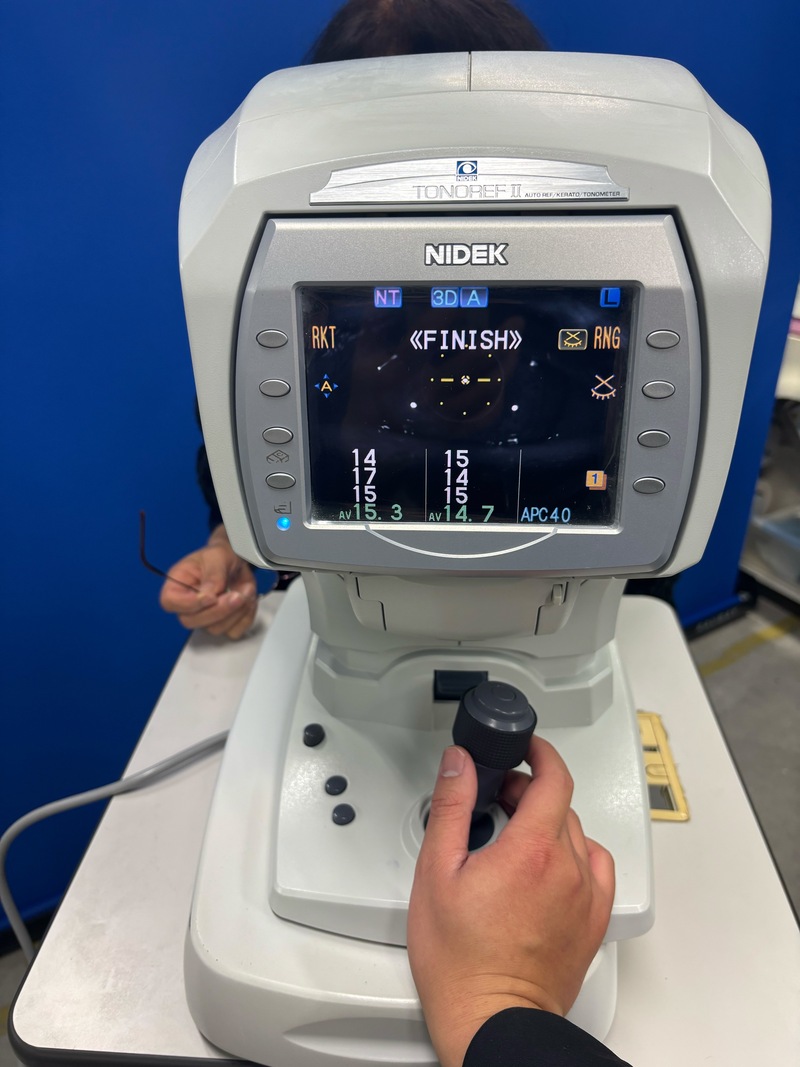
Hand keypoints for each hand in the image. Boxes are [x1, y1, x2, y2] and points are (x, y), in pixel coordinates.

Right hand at [159, 525, 257, 638]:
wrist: (237, 560)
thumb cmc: (219, 556)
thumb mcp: (217, 556)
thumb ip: (213, 575)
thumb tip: (209, 593)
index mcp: (177, 584)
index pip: (170, 602)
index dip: (189, 603)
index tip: (211, 596)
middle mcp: (188, 605)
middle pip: (192, 622)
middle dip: (219, 610)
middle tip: (237, 594)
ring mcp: (205, 617)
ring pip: (215, 629)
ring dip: (236, 612)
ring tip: (246, 591)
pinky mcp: (223, 623)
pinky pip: (234, 631)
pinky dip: (245, 617)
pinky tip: (248, 600)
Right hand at [407, 737, 614, 1066]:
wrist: (490, 1018)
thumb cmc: (460, 959)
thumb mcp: (436, 871)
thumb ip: (452, 807)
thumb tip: (460, 763)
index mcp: (531, 850)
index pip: (554, 777)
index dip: (540, 753)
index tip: (526, 748)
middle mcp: (568, 869)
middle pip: (560, 804)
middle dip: (530, 791)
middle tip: (498, 800)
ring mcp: (586, 896)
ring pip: (577, 835)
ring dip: (550, 823)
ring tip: (516, 836)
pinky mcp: (593, 922)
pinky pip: (596, 868)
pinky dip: (574, 855)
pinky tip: (549, 866)